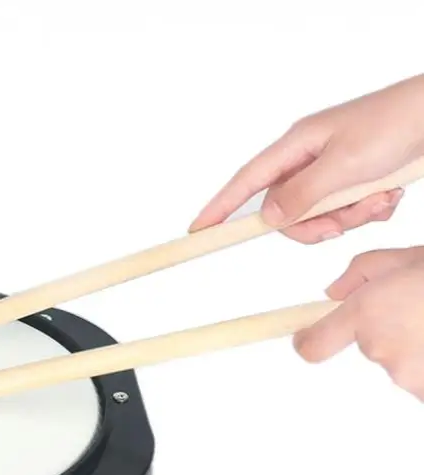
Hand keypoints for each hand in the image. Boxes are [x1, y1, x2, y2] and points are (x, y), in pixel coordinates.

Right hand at [189, 75, 423, 243]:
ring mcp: (334, 171)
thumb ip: (301, 195)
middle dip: (315, 225)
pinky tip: (388, 196)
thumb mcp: (343, 165)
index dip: (220, 206)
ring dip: (350, 217)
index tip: (200, 229)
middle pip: (288, 211)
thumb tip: (267, 217)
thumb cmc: (396, 123)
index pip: (247, 181)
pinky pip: (349, 211)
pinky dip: (369, 211)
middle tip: (339, 224)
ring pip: (321, 216)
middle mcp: (311, 159)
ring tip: (377, 199)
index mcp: (298, 145)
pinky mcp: (357, 180)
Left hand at [293, 246, 423, 399]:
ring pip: (403, 362)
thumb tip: (333, 292)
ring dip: (419, 346)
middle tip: (423, 306)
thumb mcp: (408, 256)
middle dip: (392, 327)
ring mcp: (409, 376)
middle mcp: (381, 349)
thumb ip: (363, 272)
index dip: (309, 341)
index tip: (307, 338)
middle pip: (370, 345)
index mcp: (366, 313)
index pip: (314, 345)